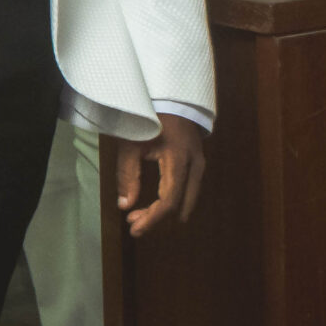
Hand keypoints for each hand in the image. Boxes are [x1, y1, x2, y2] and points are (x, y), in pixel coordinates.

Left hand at [117, 113, 206, 237]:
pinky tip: (157, 203)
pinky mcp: (198, 161)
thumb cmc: (148, 116)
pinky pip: (189, 188)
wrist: (171, 95)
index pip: (168, 200)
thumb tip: (124, 206)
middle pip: (178, 203)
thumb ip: (128, 174)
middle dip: (156, 217)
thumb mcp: (132, 143)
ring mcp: (200, 163)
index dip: (152, 218)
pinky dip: (174, 200)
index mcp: (178, 159)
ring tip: (142, 216)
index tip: (134, 229)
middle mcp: (195, 165)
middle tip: (134, 223)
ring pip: (187, 198)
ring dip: (165, 210)